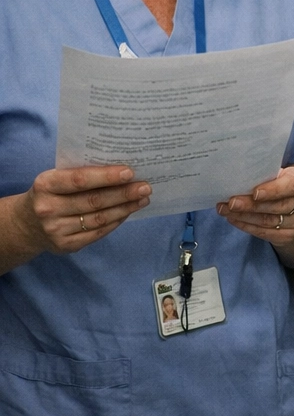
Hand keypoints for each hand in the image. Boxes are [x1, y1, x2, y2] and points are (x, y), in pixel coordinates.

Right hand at [15, 166, 150, 254]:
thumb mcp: (56, 179)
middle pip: (94, 201)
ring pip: (99, 219)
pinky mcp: (65, 245)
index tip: (130, 172)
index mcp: (45, 185)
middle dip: (124, 194)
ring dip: (125, 208)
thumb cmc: (50, 193)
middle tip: (146, 187)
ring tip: (143, 199)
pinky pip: (97, 233)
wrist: (26, 224)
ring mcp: (55, 230)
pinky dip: (116, 222)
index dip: (106, 177)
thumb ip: (81, 173)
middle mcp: (48, 209)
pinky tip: (127, 212)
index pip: (80, 180)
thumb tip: (122, 170)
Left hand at [217, 166, 293, 248]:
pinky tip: (234, 220)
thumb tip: (237, 179)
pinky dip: (247, 226)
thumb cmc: (281, 184)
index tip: (254, 192)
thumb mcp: (279, 174)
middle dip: (251, 205)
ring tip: (225, 211)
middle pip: (277, 206)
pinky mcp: (289, 235)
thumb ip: (264, 176)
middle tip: (231, 203)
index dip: (273, 190)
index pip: (291, 185)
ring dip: (244, 217)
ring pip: (268, 221)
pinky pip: (265, 233)